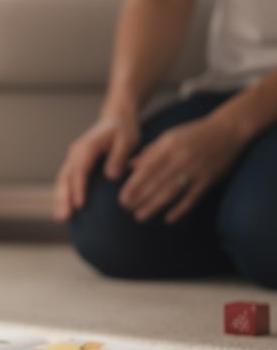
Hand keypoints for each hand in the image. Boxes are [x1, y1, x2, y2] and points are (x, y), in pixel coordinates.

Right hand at [53, 112, 141, 220]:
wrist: (116, 118)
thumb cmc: (123, 130)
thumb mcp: (127, 139)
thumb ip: (119, 157)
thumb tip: (111, 176)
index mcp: (87, 147)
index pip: (79, 171)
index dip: (78, 188)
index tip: (79, 205)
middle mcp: (75, 153)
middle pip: (65, 178)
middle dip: (63, 198)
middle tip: (64, 217)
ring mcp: (73, 159)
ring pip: (62, 180)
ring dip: (59, 199)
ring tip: (61, 218)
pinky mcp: (75, 164)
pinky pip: (65, 181)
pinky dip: (62, 195)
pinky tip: (64, 209)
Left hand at [119, 116, 244, 222]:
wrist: (227, 130)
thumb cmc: (193, 133)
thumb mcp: (168, 136)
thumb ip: (149, 152)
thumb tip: (129, 166)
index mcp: (168, 146)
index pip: (146, 169)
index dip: (133, 185)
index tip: (122, 197)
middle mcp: (180, 158)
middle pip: (156, 182)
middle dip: (140, 197)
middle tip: (126, 208)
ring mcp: (195, 170)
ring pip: (171, 191)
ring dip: (154, 205)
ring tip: (140, 216)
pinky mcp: (208, 179)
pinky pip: (192, 197)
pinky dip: (180, 209)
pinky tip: (169, 219)